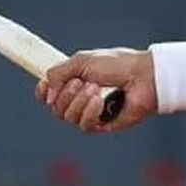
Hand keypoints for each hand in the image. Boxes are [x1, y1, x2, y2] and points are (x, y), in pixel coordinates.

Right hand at [36, 48, 158, 132]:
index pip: (49, 93)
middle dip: (65, 94)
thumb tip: (46, 95)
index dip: (43, 92)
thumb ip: (58, 73)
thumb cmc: (117, 65)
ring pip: (68, 117)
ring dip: (79, 102)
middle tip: (82, 82)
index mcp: (75, 80)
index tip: (44, 88)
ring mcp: (91, 112)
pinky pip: (84, 125)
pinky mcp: (103, 124)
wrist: (143, 76)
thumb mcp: (82, 61)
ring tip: (96, 89)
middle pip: (55, 107)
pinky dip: (90, 112)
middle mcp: (80, 98)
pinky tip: (101, 102)